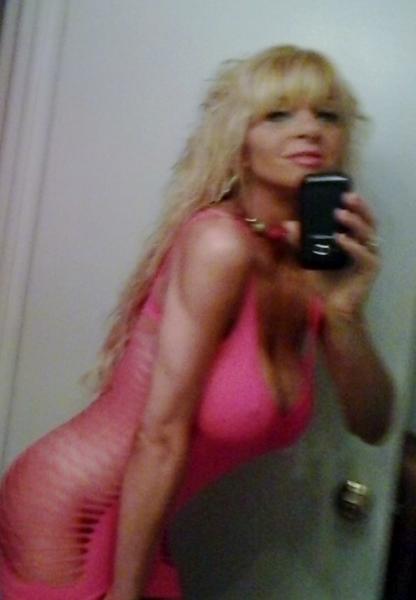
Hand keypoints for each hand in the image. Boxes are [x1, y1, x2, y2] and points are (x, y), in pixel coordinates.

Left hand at [284, 192, 379, 318]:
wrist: (333, 308)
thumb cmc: (324, 283)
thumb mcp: (308, 260)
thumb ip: (299, 243)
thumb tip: (287, 224)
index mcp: (354, 239)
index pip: (358, 217)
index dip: (354, 204)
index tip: (342, 191)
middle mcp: (365, 245)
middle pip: (368, 220)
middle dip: (359, 207)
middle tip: (347, 196)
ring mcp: (370, 257)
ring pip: (368, 233)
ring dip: (355, 222)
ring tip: (340, 214)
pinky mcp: (370, 269)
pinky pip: (364, 254)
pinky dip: (352, 245)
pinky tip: (340, 238)